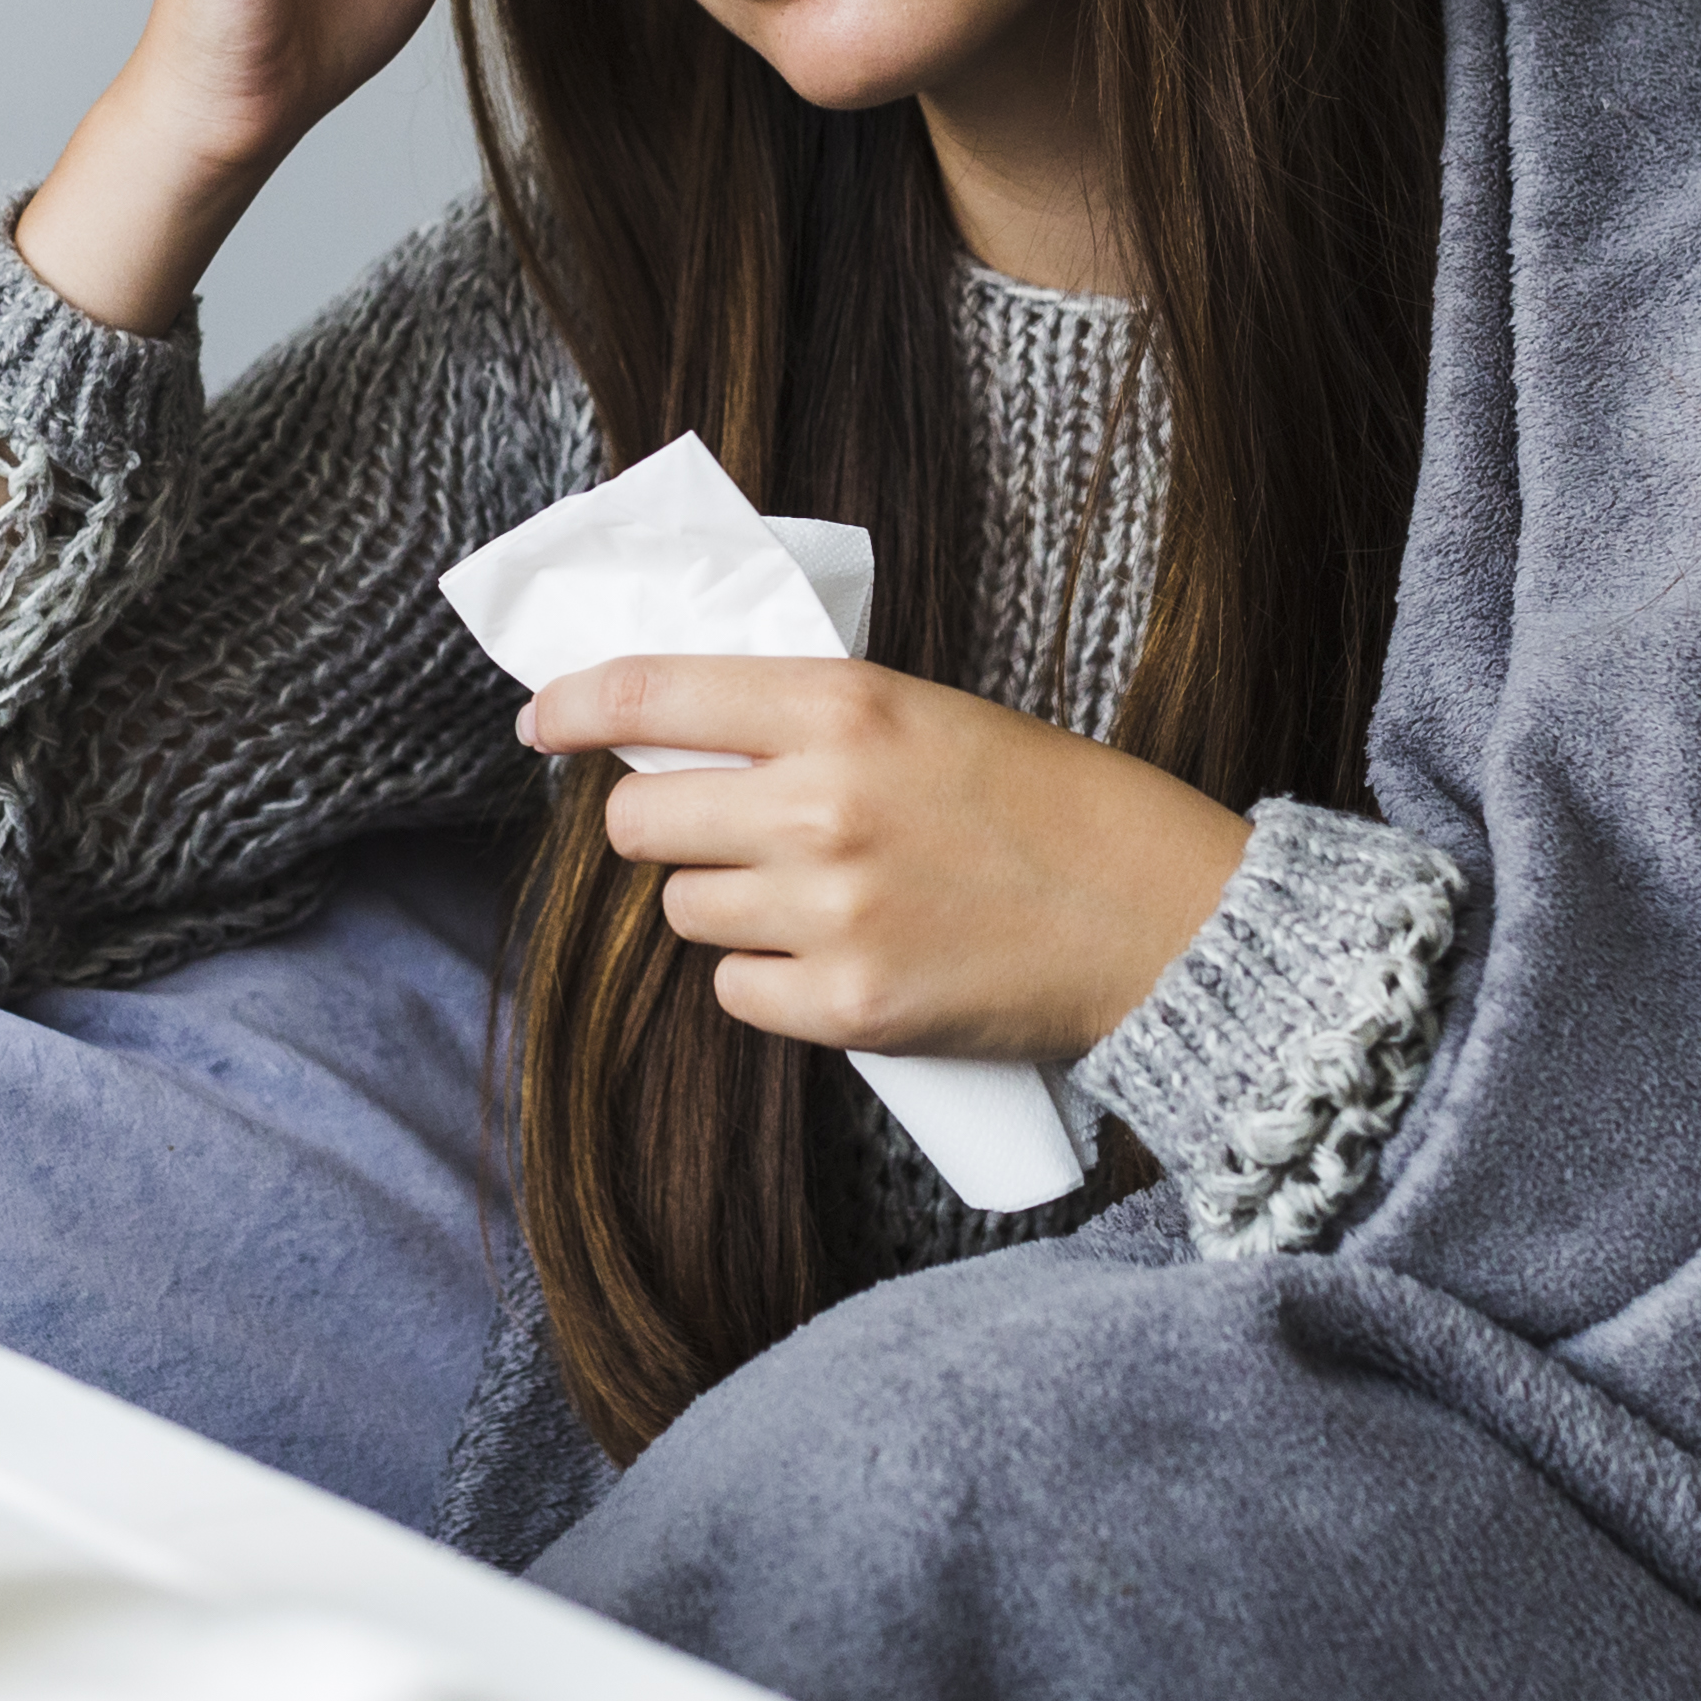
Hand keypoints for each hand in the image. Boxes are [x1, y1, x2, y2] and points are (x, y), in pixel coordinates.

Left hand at [521, 657, 1253, 1065]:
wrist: (1159, 923)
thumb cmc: (1053, 809)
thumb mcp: (928, 717)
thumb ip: (809, 723)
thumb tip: (679, 740)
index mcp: (844, 708)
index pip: (654, 692)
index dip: (575, 705)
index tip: (541, 720)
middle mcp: (821, 806)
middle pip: (642, 821)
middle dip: (667, 824)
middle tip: (727, 829)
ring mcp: (828, 914)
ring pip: (686, 909)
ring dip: (729, 903)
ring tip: (824, 896)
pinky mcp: (845, 1007)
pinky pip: (735, 991)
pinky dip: (771, 980)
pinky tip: (842, 957)